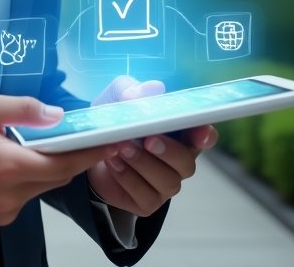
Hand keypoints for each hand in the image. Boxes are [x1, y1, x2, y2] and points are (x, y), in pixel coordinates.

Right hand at [0, 94, 116, 224]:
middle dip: (70, 156)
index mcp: (8, 165)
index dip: (89, 154)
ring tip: (41, 143)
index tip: (110, 141)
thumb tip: (56, 114)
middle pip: (56, 177)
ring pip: (42, 187)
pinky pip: (26, 195)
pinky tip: (13, 160)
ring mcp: (5, 210)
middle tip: (80, 135)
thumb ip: (20, 109)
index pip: (63, 164)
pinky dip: (30, 177)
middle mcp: (12, 194)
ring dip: (48, 166)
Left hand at [86, 76, 216, 216]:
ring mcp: (164, 185)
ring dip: (143, 163)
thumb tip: (148, 90)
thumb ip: (130, 90)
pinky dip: (127, 178)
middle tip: (148, 140)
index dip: (205, 135)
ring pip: (167, 182)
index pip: (203, 136)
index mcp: (179, 134)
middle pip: (187, 163)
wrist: (88, 150)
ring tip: (121, 147)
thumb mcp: (116, 99)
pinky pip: (145, 196)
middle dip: (169, 151)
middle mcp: (177, 162)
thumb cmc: (114, 121)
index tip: (201, 132)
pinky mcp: (147, 203)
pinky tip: (113, 162)